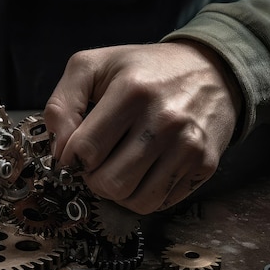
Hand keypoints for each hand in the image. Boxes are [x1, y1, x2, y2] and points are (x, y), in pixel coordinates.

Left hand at [43, 41, 242, 213]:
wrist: (211, 69)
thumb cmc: (142, 70)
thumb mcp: (92, 67)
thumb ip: (62, 104)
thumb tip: (58, 150)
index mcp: (132, 92)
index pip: (85, 150)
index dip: (70, 158)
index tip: (73, 152)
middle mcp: (165, 120)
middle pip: (108, 182)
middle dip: (92, 178)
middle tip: (97, 161)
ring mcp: (189, 145)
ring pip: (135, 201)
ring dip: (117, 191)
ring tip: (118, 166)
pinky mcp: (205, 165)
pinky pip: (159, 203)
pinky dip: (142, 195)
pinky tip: (142, 170)